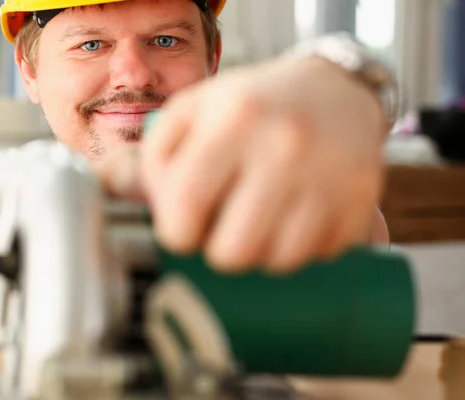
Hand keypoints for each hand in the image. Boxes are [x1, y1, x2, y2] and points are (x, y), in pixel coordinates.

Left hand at [98, 57, 386, 274]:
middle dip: (217, 250)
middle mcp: (284, 148)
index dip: (176, 233)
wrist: (335, 90)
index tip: (183, 227)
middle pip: (231, 252)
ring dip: (258, 253)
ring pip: (276, 263)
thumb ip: (152, 154)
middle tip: (222, 228)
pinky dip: (298, 251)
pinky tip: (292, 221)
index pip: (184, 210)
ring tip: (257, 221)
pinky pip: (317, 258)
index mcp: (233, 120)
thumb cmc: (254, 105)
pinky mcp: (360, 201)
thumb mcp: (194, 112)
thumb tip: (108, 194)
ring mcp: (329, 177)